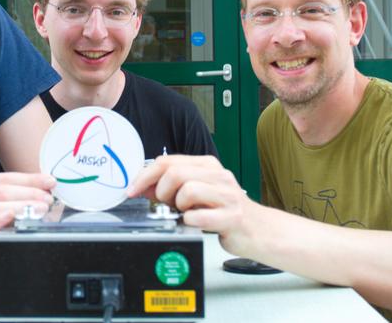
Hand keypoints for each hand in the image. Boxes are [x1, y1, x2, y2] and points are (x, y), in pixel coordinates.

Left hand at [127, 155, 256, 253]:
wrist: (258, 229)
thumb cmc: (225, 210)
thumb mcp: (197, 193)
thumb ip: (171, 187)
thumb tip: (143, 187)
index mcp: (207, 165)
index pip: (168, 161)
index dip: (145, 175)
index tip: (133, 189)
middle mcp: (218, 175)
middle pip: (174, 173)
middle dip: (161, 192)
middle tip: (166, 204)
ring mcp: (227, 195)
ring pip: (186, 191)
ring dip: (178, 207)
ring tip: (187, 213)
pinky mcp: (232, 217)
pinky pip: (198, 217)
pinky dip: (190, 222)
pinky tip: (197, 223)